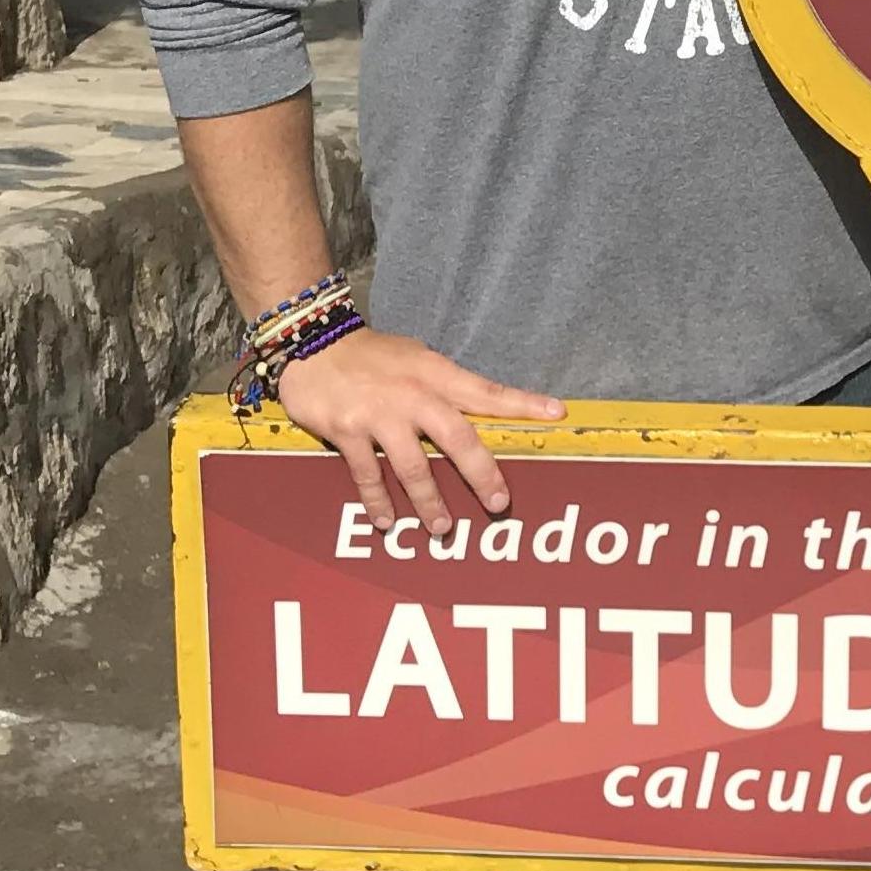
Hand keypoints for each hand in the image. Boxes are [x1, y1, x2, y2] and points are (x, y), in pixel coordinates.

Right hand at [277, 327, 561, 535]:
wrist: (313, 343)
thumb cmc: (373, 355)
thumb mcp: (417, 358)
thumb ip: (446, 386)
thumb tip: (480, 410)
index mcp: (436, 374)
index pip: (487, 391)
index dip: (523, 403)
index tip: (557, 413)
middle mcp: (413, 395)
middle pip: (458, 438)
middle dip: (481, 474)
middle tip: (499, 504)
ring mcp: (380, 415)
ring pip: (413, 466)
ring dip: (429, 501)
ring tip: (442, 526)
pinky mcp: (348, 431)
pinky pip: (367, 473)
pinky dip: (378, 500)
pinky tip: (387, 521)